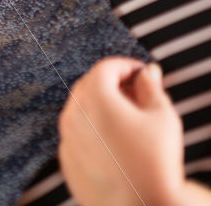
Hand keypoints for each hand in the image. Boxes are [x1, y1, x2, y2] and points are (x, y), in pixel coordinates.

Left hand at [58, 57, 185, 205]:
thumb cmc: (154, 161)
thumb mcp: (161, 115)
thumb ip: (150, 87)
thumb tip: (146, 73)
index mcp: (94, 95)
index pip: (106, 67)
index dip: (126, 66)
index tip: (141, 73)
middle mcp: (73, 112)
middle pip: (90, 84)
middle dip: (112, 83)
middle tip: (136, 93)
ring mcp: (66, 136)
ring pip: (80, 109)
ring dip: (100, 106)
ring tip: (128, 119)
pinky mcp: (65, 158)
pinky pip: (76, 134)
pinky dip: (91, 129)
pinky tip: (113, 141)